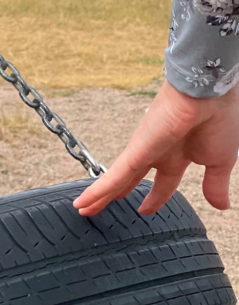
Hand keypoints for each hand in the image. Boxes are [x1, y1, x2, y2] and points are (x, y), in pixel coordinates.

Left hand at [73, 80, 238, 217]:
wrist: (208, 95)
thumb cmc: (217, 119)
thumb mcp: (220, 162)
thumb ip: (215, 184)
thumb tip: (221, 207)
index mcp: (178, 156)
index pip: (163, 182)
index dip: (154, 198)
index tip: (144, 210)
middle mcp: (157, 153)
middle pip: (130, 179)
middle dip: (116, 195)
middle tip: (99, 207)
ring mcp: (143, 151)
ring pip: (116, 179)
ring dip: (99, 195)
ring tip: (83, 208)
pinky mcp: (136, 150)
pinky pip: (115, 175)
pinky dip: (99, 190)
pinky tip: (84, 201)